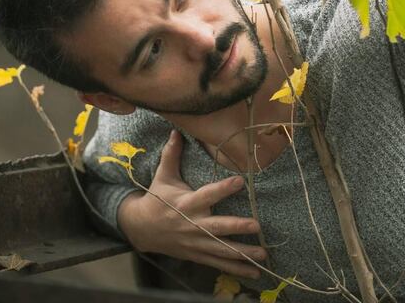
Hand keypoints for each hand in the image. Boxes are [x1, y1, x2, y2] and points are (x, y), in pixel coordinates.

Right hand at [117, 130, 265, 278]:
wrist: (141, 229)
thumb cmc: (157, 198)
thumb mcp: (162, 176)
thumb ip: (172, 155)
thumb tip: (176, 130)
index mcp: (187, 203)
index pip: (208, 194)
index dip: (224, 189)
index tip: (241, 181)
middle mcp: (193, 225)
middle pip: (217, 228)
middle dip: (237, 227)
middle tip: (257, 225)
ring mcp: (196, 243)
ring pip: (222, 250)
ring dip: (243, 253)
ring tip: (263, 254)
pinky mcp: (198, 255)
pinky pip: (219, 264)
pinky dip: (236, 270)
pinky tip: (255, 274)